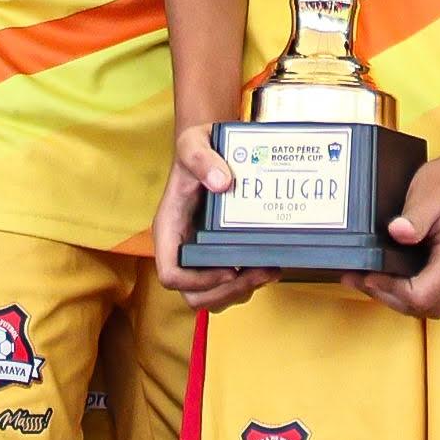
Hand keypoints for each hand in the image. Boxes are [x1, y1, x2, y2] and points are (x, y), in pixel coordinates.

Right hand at [152, 127, 274, 311]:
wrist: (208, 146)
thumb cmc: (196, 148)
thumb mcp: (194, 145)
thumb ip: (202, 159)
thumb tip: (221, 182)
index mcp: (169, 229)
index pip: (170, 273)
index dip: (198, 281)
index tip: (230, 268)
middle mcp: (181, 247)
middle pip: (193, 295)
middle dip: (227, 292)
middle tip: (259, 274)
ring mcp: (199, 253)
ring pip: (213, 295)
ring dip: (241, 290)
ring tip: (269, 270)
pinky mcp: (216, 252)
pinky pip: (228, 282)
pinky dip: (248, 281)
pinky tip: (269, 264)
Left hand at [360, 142, 439, 316]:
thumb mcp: (428, 193)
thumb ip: (413, 218)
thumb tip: (396, 233)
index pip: (420, 296)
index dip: (389, 290)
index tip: (366, 274)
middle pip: (424, 307)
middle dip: (389, 297)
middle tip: (360, 279)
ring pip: (433, 308)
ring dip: (402, 300)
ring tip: (374, 281)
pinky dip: (417, 295)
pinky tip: (397, 279)